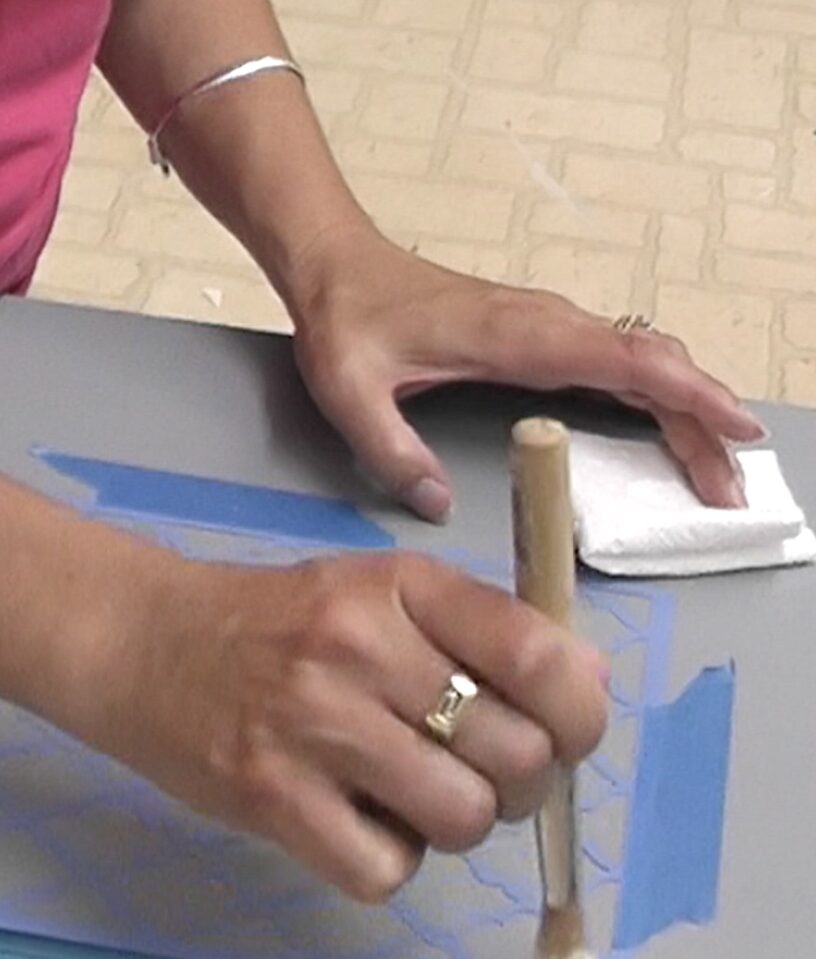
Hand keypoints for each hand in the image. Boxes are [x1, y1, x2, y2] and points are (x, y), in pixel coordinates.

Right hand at [91, 551, 606, 901]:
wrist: (152, 643)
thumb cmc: (285, 619)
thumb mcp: (387, 594)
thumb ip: (485, 632)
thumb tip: (588, 685)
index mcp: (404, 585)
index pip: (535, 652)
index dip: (582, 709)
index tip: (573, 730)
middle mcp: (362, 647)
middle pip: (515, 753)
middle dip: (523, 779)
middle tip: (486, 767)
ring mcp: (314, 726)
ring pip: (462, 818)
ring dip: (460, 819)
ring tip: (418, 791)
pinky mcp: (272, 799)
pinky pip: (388, 871)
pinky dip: (393, 857)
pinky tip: (363, 818)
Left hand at [287, 226, 765, 522]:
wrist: (338, 264)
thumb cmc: (348, 317)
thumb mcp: (350, 391)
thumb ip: (392, 451)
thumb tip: (439, 504)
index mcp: (514, 336)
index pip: (624, 360)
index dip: (688, 393)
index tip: (736, 426)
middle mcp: (544, 325)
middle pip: (651, 367)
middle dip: (702, 422)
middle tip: (729, 487)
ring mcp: (546, 328)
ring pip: (642, 364)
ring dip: (686, 411)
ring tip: (716, 468)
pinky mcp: (539, 337)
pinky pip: (617, 364)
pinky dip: (655, 395)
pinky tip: (670, 425)